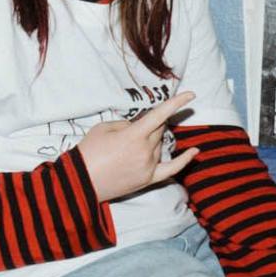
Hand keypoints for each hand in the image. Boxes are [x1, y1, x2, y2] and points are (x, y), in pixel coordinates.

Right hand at [76, 91, 194, 202]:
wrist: (80, 182)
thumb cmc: (88, 152)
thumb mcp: (103, 128)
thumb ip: (126, 124)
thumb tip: (139, 127)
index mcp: (134, 136)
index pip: (160, 115)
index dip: (176, 103)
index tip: (191, 94)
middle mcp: (146, 151)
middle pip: (159, 130)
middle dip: (151, 125)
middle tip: (134, 129)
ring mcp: (149, 166)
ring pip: (160, 145)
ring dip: (151, 141)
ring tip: (128, 148)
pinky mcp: (148, 179)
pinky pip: (172, 168)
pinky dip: (184, 160)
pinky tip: (195, 151)